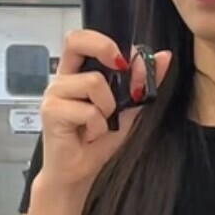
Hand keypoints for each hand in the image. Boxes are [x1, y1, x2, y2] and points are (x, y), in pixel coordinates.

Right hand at [38, 29, 172, 191]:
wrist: (81, 175)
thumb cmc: (99, 143)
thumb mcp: (130, 110)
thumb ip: (143, 83)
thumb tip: (163, 57)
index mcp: (77, 74)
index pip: (81, 40)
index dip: (103, 40)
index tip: (125, 59)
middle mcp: (63, 80)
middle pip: (75, 41)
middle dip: (105, 51)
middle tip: (120, 69)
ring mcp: (54, 94)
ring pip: (93, 81)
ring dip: (108, 107)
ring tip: (101, 125)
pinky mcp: (51, 112)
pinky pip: (88, 110)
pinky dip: (98, 126)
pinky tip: (90, 136)